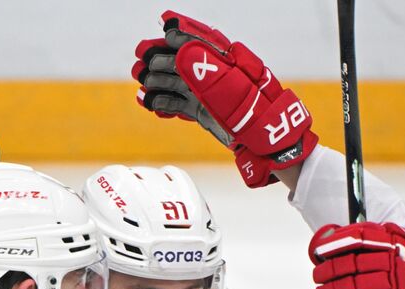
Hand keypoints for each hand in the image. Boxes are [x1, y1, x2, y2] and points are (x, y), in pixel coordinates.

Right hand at [133, 10, 316, 186]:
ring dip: (157, 81)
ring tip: (140, 79)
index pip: (199, 43)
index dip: (181, 36)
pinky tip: (147, 101)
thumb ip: (205, 69)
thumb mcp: (230, 88)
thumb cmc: (253, 113)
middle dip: (160, 59)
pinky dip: (162, 102)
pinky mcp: (202, 111)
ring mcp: (206, 94)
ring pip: (176, 82)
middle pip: (182, 63)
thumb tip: (181, 50)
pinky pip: (178, 103)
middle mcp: (213, 76)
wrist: (263, 143)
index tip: (164, 30)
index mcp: (225, 63)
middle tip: (141, 60)